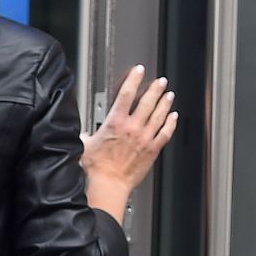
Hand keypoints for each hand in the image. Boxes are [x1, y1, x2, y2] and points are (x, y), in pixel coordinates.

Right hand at [80, 67, 177, 195]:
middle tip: (160, 81)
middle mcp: (132, 127)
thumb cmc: (96, 168)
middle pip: (147, 101)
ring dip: (165, 103)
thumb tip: (83, 134)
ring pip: (159, 115)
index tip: (138, 71)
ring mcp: (144, 138)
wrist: (108, 184)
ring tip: (169, 95)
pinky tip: (173, 117)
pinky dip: (170, 124)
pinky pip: (165, 133)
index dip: (134, 79)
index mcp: (115, 122)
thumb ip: (87, 135)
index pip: (126, 93)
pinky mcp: (152, 150)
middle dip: (155, 89)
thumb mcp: (85, 145)